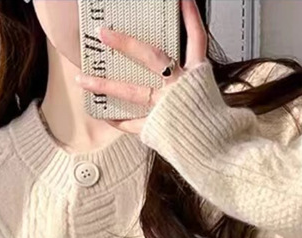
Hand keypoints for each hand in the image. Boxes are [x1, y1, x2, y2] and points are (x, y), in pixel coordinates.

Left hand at [74, 0, 208, 133]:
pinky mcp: (157, 128)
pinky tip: (105, 115)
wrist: (218, 155)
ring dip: (104, 85)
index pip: (196, 39)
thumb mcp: (208, 95)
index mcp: (197, 77)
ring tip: (83, 79)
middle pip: (152, 58)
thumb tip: (177, 70)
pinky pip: (132, 123)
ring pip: (132, 92)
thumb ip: (192, 80)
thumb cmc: (214, 128)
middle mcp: (179, 88)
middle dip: (126, 43)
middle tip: (103, 33)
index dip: (190, 18)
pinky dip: (118, 120)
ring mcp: (166, 108)